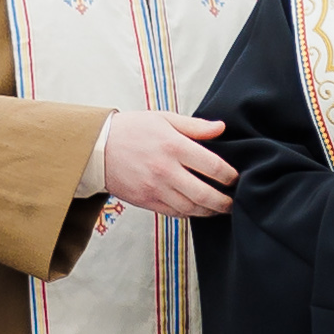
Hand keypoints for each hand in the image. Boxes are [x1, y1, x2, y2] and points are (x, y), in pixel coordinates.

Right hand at [103, 109, 236, 218]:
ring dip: (210, 211)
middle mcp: (166, 170)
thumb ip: (194, 126)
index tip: (236, 178)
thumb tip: (221, 128)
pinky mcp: (147, 201)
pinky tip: (198, 209)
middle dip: (225, 201)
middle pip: (205, 194)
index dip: (230, 175)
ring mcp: (156, 188)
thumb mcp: (163, 119)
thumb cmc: (132, 130)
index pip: (212, 166)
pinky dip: (190, 214)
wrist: (97, 148)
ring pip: (192, 208)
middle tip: (235, 201)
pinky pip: (175, 213)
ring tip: (220, 208)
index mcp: (174, 146)